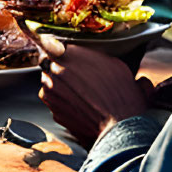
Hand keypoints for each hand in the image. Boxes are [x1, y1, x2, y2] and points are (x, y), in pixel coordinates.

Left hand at [37, 34, 151, 147]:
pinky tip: (79, 106)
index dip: (54, 50)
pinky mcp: (53, 110)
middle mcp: (55, 70)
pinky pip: (54, 102)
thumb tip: (95, 57)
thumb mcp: (116, 65)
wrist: (120, 127)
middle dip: (59, 69)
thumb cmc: (122, 95)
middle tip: (76, 77)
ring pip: (49, 83)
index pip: (50, 44)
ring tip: (79, 94)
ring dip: (59, 86)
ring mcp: (51, 91)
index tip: (58, 53)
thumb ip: (97, 57)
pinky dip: (62, 103)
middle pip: (49, 64)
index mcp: (69, 54)